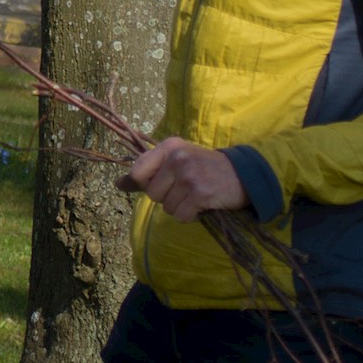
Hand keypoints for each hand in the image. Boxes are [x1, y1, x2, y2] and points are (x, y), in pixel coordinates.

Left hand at [124, 135, 249, 219]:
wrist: (244, 175)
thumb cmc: (205, 168)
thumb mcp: (177, 160)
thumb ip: (148, 171)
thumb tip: (117, 184)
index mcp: (169, 146)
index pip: (137, 172)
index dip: (145, 184)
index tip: (163, 184)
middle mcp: (177, 158)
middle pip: (152, 193)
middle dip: (167, 197)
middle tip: (186, 190)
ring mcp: (189, 175)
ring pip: (167, 207)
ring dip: (181, 207)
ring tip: (196, 196)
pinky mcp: (200, 193)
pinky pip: (182, 215)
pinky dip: (191, 216)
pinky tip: (203, 204)